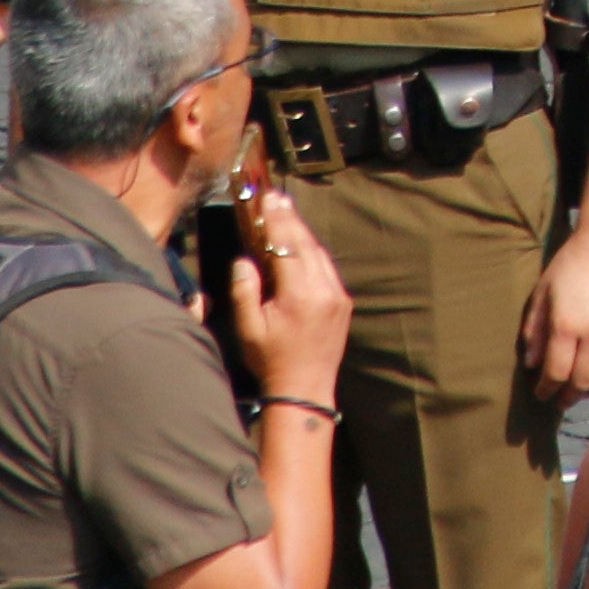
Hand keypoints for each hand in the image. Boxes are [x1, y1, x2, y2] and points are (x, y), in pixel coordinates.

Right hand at [225, 176, 357, 397]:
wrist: (305, 390)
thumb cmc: (271, 361)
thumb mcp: (249, 328)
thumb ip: (245, 290)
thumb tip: (245, 259)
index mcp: (299, 295)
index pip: (287, 246)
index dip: (277, 220)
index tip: (268, 198)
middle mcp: (323, 291)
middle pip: (306, 244)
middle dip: (290, 220)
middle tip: (276, 197)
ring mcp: (337, 296)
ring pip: (319, 254)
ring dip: (302, 234)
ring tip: (286, 215)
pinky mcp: (343, 302)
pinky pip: (326, 268)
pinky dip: (312, 253)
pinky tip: (300, 245)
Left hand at [521, 213, 588, 396]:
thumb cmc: (572, 262)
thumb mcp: (544, 291)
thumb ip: (535, 329)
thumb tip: (531, 364)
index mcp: (566, 325)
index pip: (556, 373)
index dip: (547, 389)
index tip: (541, 393)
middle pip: (582, 382)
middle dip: (568, 396)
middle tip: (561, 399)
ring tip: (584, 389)